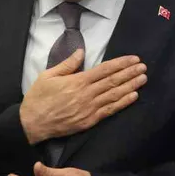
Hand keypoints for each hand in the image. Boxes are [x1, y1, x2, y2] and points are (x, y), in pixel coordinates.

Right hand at [19, 50, 146, 144]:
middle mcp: (86, 94)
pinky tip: (133, 96)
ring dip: (131, 86)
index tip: (134, 59)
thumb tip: (81, 51)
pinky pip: (110, 111)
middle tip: (143, 67)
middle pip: (113, 81)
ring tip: (143, 79)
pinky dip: (123, 103)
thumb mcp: (48, 75)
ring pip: (114, 95)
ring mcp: (89, 109)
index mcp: (77, 81)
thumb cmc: (38, 98)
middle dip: (130, 73)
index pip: (105, 70)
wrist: (31, 124)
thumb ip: (67, 64)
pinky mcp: (89, 121)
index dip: (121, 64)